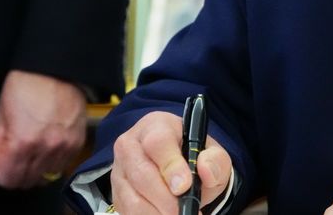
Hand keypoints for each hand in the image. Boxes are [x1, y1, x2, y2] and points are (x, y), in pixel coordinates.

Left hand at [0, 69, 86, 188]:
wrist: (55, 69)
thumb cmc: (26, 86)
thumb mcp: (2, 115)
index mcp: (23, 142)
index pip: (9, 179)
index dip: (0, 176)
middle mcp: (46, 148)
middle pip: (27, 181)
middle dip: (16, 174)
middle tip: (14, 160)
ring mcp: (64, 146)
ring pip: (46, 177)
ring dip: (36, 170)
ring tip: (31, 154)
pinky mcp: (77, 142)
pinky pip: (63, 166)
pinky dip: (53, 164)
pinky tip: (46, 149)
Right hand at [110, 110, 233, 213]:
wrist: (177, 167)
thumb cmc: (192, 156)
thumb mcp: (211, 154)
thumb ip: (215, 160)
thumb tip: (206, 169)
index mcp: (156, 126)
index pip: (158, 142)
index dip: (171, 166)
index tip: (184, 187)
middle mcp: (131, 145)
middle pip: (142, 174)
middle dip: (166, 199)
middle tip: (184, 211)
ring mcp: (120, 170)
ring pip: (132, 198)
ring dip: (157, 213)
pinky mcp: (116, 193)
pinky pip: (127, 211)